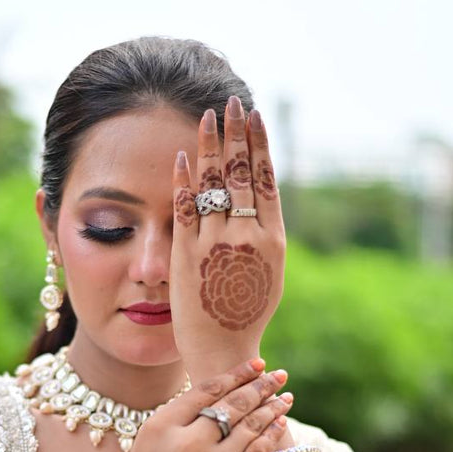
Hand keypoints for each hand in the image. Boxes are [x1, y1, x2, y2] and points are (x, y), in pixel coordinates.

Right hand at [91, 358, 292, 451]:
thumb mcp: (146, 451)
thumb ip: (174, 426)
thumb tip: (211, 403)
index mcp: (160, 427)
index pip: (206, 391)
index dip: (234, 375)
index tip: (253, 366)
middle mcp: (187, 442)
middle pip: (233, 404)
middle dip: (259, 385)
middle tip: (278, 375)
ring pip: (251, 425)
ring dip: (271, 406)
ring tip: (284, 395)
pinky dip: (273, 434)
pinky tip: (281, 423)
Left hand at [169, 98, 285, 379]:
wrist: (224, 350)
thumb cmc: (247, 312)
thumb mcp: (270, 271)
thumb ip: (264, 233)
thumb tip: (259, 196)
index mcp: (272, 239)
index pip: (265, 178)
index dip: (258, 143)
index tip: (253, 114)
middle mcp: (245, 237)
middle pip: (240, 173)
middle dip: (235, 132)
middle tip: (229, 101)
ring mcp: (215, 245)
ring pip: (213, 185)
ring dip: (209, 146)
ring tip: (206, 116)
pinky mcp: (186, 256)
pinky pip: (184, 210)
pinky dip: (183, 181)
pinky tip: (180, 157)